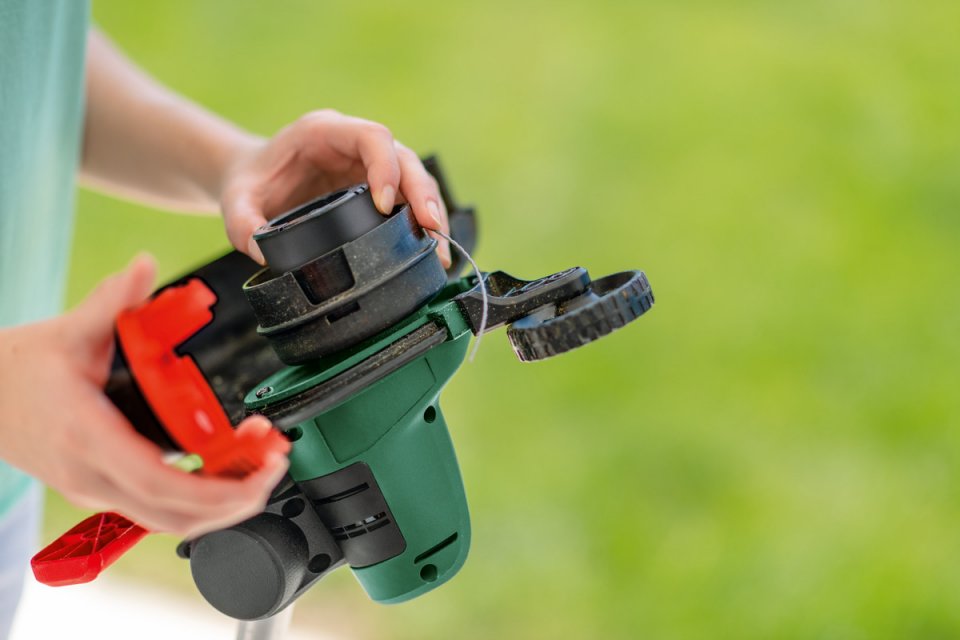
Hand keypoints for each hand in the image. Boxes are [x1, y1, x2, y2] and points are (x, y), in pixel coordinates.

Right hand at [0, 255, 288, 537]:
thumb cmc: (20, 370)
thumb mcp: (69, 331)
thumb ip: (112, 300)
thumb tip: (144, 267)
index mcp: (89, 437)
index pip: (159, 483)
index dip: (215, 489)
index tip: (257, 472)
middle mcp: (94, 476)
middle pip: (175, 516)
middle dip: (236, 500)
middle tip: (275, 465)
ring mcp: (97, 490)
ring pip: (169, 522)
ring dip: (222, 506)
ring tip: (260, 468)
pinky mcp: (103, 491)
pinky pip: (158, 511)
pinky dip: (199, 502)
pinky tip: (227, 473)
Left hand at [220, 109, 451, 267]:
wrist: (253, 182)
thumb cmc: (250, 183)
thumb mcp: (236, 200)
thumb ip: (242, 223)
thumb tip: (262, 252)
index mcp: (323, 133)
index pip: (371, 137)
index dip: (386, 167)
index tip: (385, 204)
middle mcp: (353, 146)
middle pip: (404, 159)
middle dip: (422, 193)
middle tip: (431, 229)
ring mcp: (369, 167)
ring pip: (414, 180)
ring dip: (431, 212)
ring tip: (439, 250)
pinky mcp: (377, 190)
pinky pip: (409, 201)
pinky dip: (423, 224)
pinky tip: (431, 251)